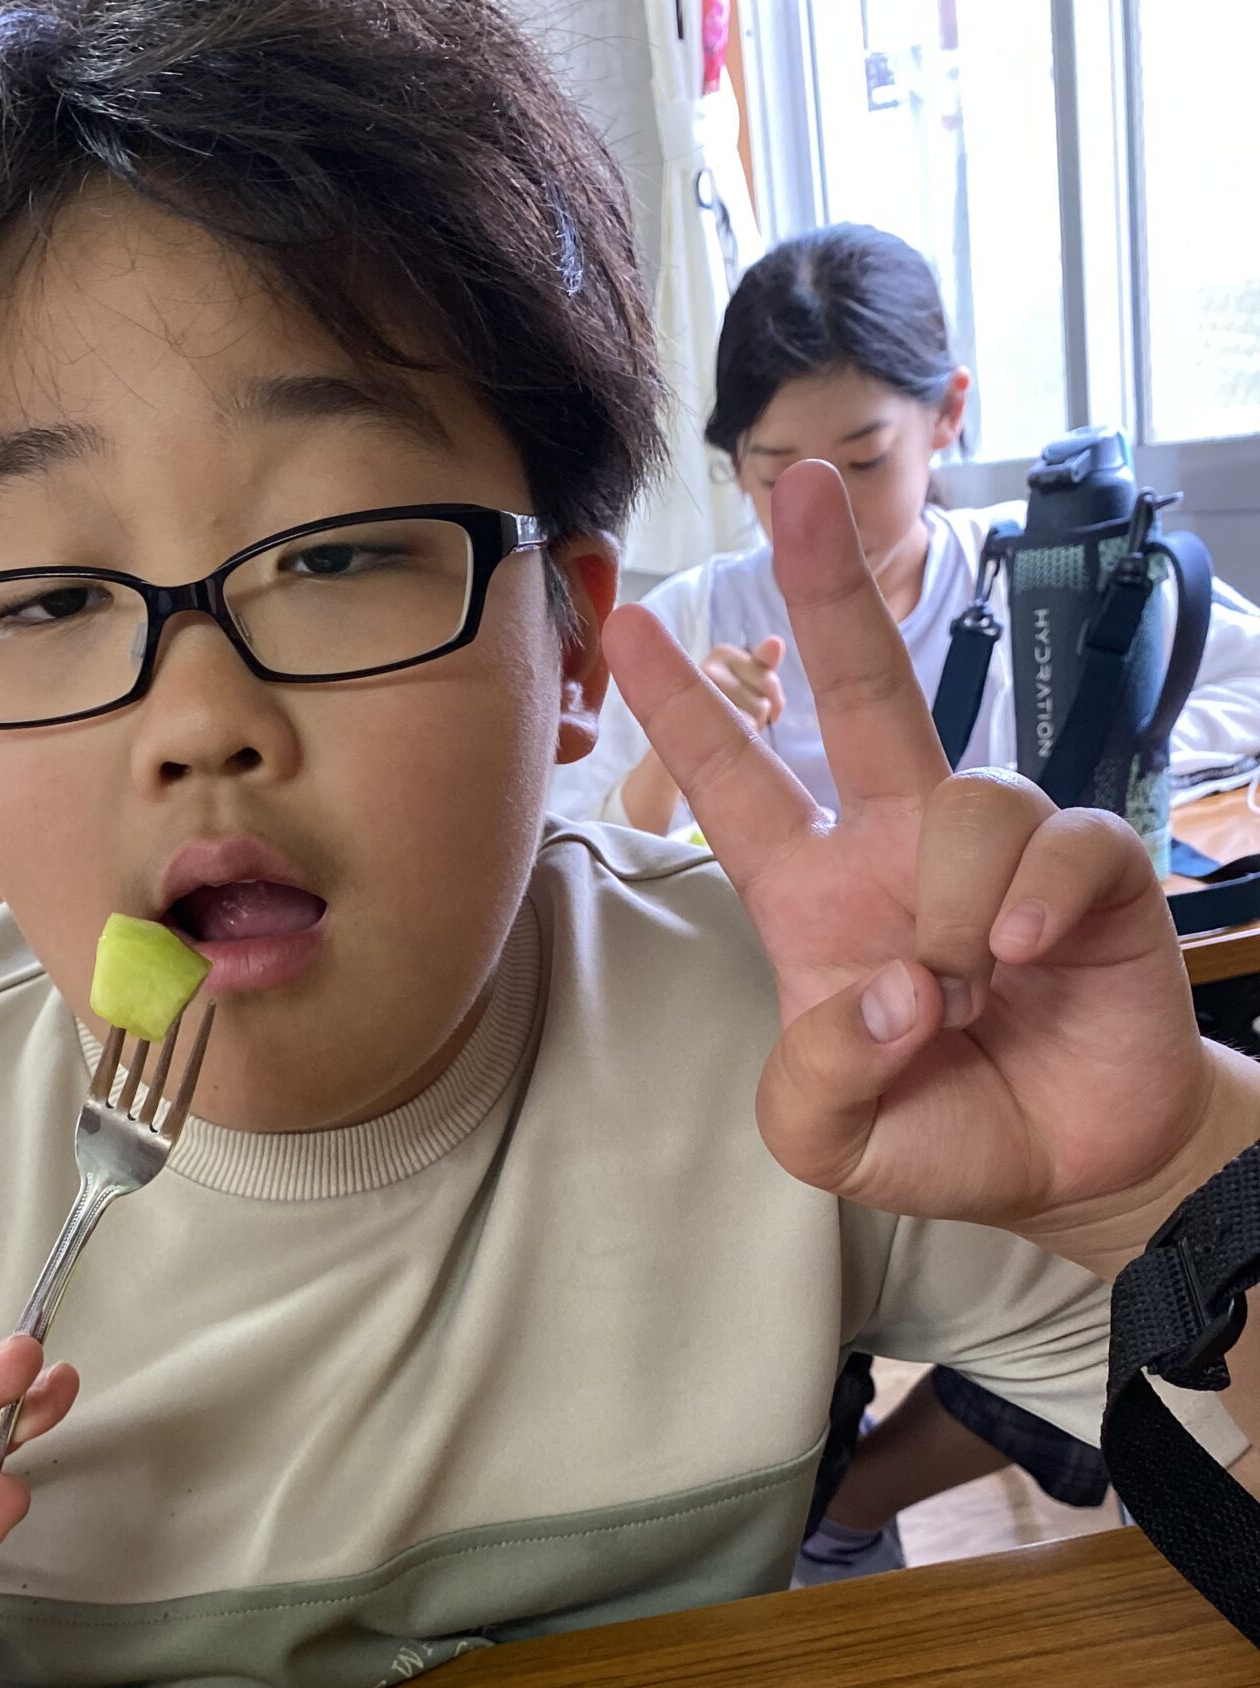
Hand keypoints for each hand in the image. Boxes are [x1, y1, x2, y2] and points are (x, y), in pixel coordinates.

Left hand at [602, 461, 1220, 1254]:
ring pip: (964, 799)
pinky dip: (1033, 903)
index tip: (626, 624)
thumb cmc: (941, 1128)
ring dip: (952, 909)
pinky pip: (1057, 843)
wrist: (1069, 1165)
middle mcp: (899, 848)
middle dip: (829, 590)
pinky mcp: (1090, 868)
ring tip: (968, 991)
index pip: (739, 784)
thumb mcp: (829, 1139)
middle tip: (797, 493)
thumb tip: (887, 988)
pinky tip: (1024, 956)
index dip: (685, 709)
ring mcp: (998, 850)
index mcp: (814, 896)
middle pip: (864, 690)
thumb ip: (814, 1083)